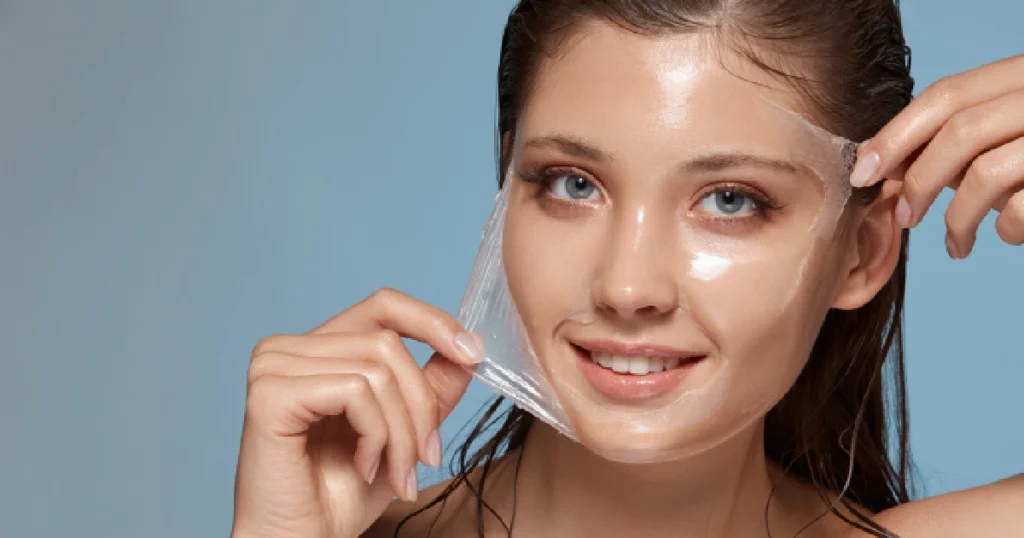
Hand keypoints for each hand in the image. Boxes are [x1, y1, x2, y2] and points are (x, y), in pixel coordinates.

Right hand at [231, 289, 483, 537]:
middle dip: (421, 407)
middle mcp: (288, 348)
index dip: (433, 322)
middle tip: (426, 457)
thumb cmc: (339, 495)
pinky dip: (376, 436)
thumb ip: (430, 387)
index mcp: (317, 349)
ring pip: (378, 369)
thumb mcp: (403, 432)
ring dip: (402, 432)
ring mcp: (273, 366)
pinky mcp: (270, 392)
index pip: (384, 306)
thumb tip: (468, 347)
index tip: (472, 354)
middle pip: (389, 343)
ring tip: (396, 474)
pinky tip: (365, 468)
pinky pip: (355, 391)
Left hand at [849, 53, 1023, 257]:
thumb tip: (883, 163)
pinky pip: (1023, 207)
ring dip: (957, 218)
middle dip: (919, 180)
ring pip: (987, 173)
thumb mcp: (1010, 128)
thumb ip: (963, 136)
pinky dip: (1008, 229)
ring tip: (954, 244)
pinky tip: (1007, 235)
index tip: (863, 170)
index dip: (897, 132)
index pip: (948, 94)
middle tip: (904, 216)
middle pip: (960, 132)